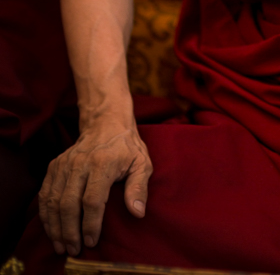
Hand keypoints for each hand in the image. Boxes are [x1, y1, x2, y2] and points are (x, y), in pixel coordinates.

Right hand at [39, 119, 151, 255]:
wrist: (105, 122)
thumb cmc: (126, 147)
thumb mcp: (141, 162)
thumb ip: (139, 187)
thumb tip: (137, 213)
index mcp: (103, 163)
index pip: (92, 200)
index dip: (90, 224)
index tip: (91, 242)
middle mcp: (80, 163)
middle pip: (68, 203)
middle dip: (69, 231)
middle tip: (74, 250)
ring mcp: (64, 164)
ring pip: (53, 201)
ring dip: (55, 227)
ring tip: (60, 246)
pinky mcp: (54, 166)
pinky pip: (45, 194)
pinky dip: (45, 215)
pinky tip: (51, 230)